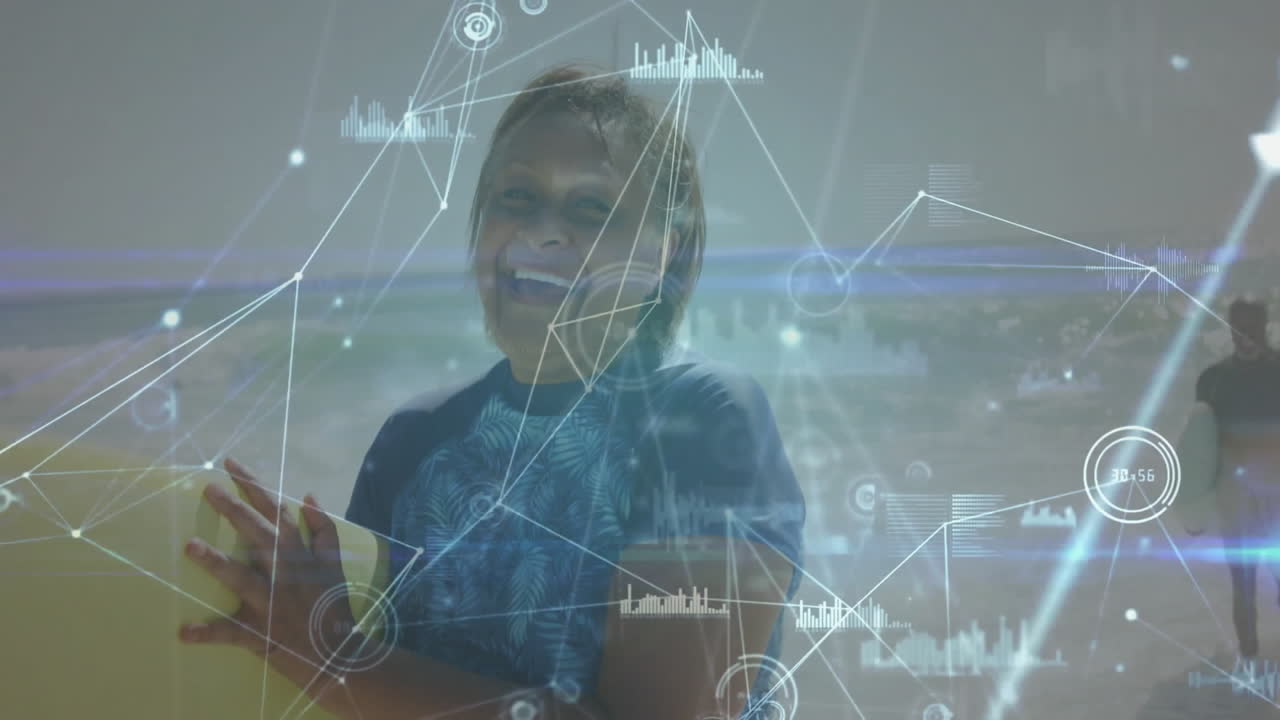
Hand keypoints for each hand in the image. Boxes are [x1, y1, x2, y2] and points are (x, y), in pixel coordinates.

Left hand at [180, 457, 361, 693]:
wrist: (338, 654)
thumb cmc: (332, 608)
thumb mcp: (335, 564)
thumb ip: (324, 530)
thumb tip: (309, 496)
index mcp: (299, 553)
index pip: (276, 511)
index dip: (254, 486)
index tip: (231, 464)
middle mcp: (284, 572)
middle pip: (257, 535)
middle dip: (233, 510)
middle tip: (208, 488)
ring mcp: (270, 602)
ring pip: (241, 577)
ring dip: (216, 562)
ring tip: (190, 546)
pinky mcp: (259, 632)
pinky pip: (231, 634)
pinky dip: (208, 634)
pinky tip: (184, 632)